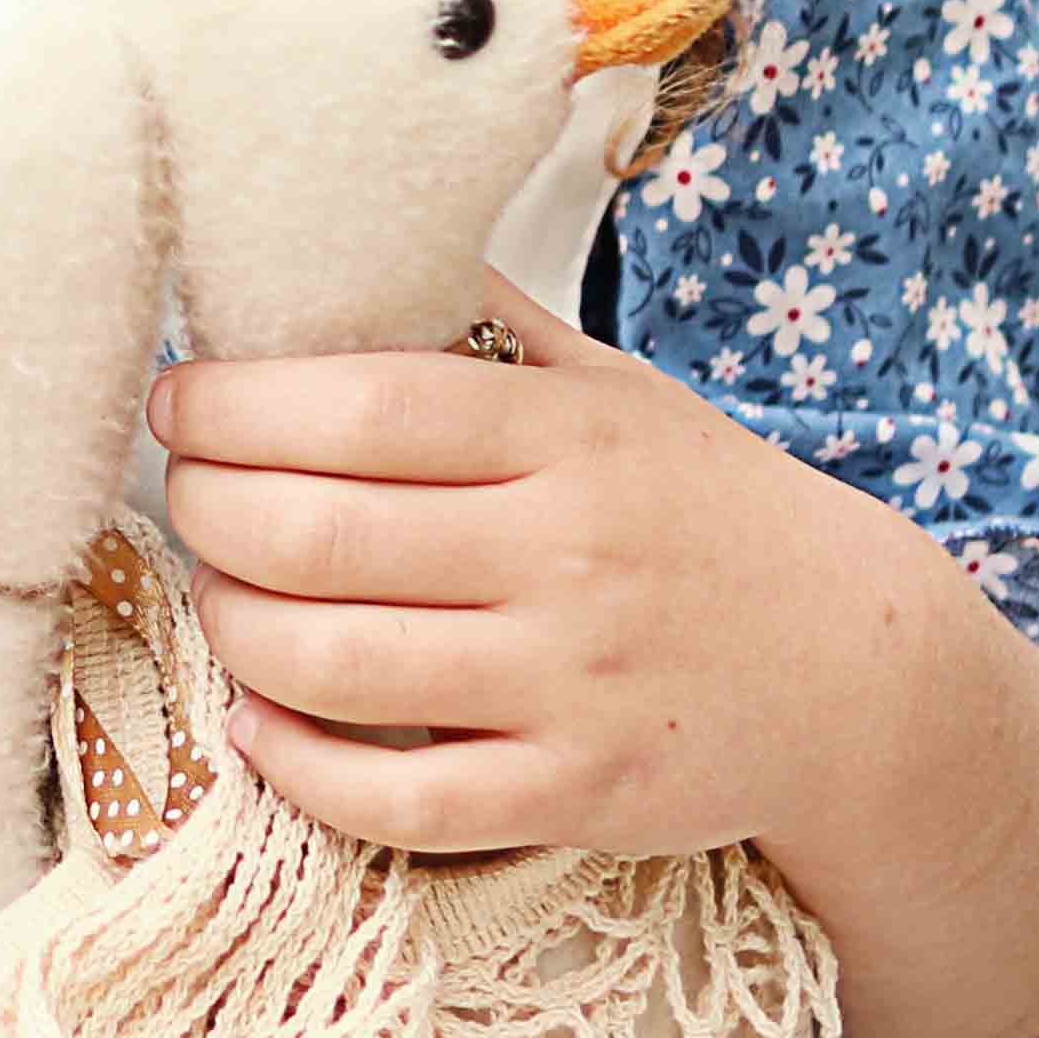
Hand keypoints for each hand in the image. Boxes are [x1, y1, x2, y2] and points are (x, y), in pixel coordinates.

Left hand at [149, 276, 876, 861]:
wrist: (858, 669)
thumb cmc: (705, 512)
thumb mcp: (617, 391)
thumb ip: (486, 328)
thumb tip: (349, 239)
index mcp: (567, 436)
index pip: (365, 406)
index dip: (240, 404)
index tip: (179, 401)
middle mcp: (567, 553)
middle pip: (320, 533)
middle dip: (207, 510)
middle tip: (182, 494)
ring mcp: (572, 682)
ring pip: (334, 665)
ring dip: (233, 627)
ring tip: (216, 593)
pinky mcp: (576, 794)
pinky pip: (398, 798)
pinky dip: (298, 765)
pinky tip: (258, 724)